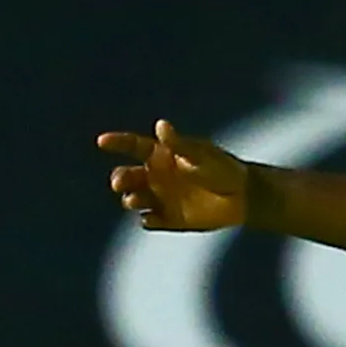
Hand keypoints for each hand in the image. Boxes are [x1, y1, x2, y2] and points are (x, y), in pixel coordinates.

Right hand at [99, 120, 250, 232]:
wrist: (243, 197)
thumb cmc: (223, 169)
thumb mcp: (201, 155)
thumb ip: (179, 145)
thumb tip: (161, 125)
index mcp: (162, 155)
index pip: (134, 146)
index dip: (117, 143)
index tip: (102, 142)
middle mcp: (157, 176)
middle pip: (128, 176)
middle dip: (120, 178)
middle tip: (119, 182)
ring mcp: (161, 198)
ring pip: (134, 199)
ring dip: (130, 199)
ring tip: (134, 200)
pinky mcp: (169, 219)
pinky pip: (150, 221)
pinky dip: (147, 221)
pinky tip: (150, 219)